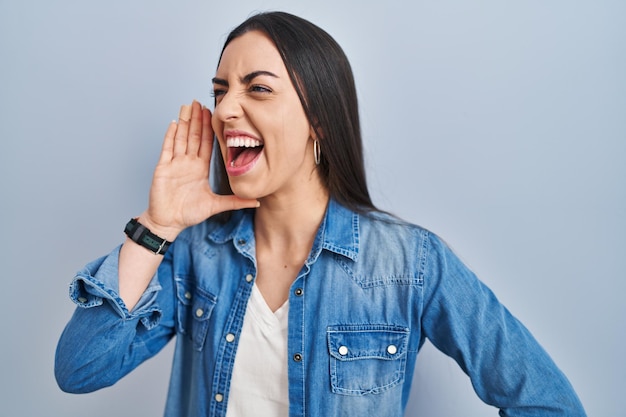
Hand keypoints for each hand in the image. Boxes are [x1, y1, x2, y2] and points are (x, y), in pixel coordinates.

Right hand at [140, 101, 258, 239]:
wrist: (169, 223)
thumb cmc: (189, 214)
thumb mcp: (216, 205)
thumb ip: (236, 202)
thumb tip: (257, 201)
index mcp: (200, 169)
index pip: (206, 144)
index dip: (209, 130)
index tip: (213, 115)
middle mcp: (188, 163)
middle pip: (193, 136)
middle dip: (197, 119)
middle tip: (201, 102)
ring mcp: (175, 164)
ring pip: (181, 138)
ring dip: (184, 122)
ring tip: (188, 106)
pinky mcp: (163, 168)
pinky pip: (167, 148)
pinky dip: (170, 135)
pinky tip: (174, 122)